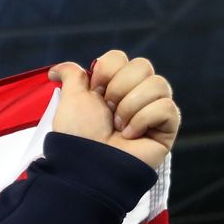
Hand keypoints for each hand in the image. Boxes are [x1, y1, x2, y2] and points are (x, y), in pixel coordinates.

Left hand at [49, 50, 178, 169]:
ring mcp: (153, 110)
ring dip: (130, 106)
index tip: (95, 92)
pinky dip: (143, 120)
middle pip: (142, 65)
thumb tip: (56, 69)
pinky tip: (131, 136)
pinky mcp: (167, 127)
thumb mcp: (70, 100)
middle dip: (119, 88)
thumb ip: (71, 77)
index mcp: (112, 86)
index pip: (120, 58)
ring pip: (158, 84)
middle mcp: (135, 94)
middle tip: (108, 111)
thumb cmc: (77, 135)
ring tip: (117, 127)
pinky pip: (166, 107)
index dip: (106, 72)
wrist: (87, 165)